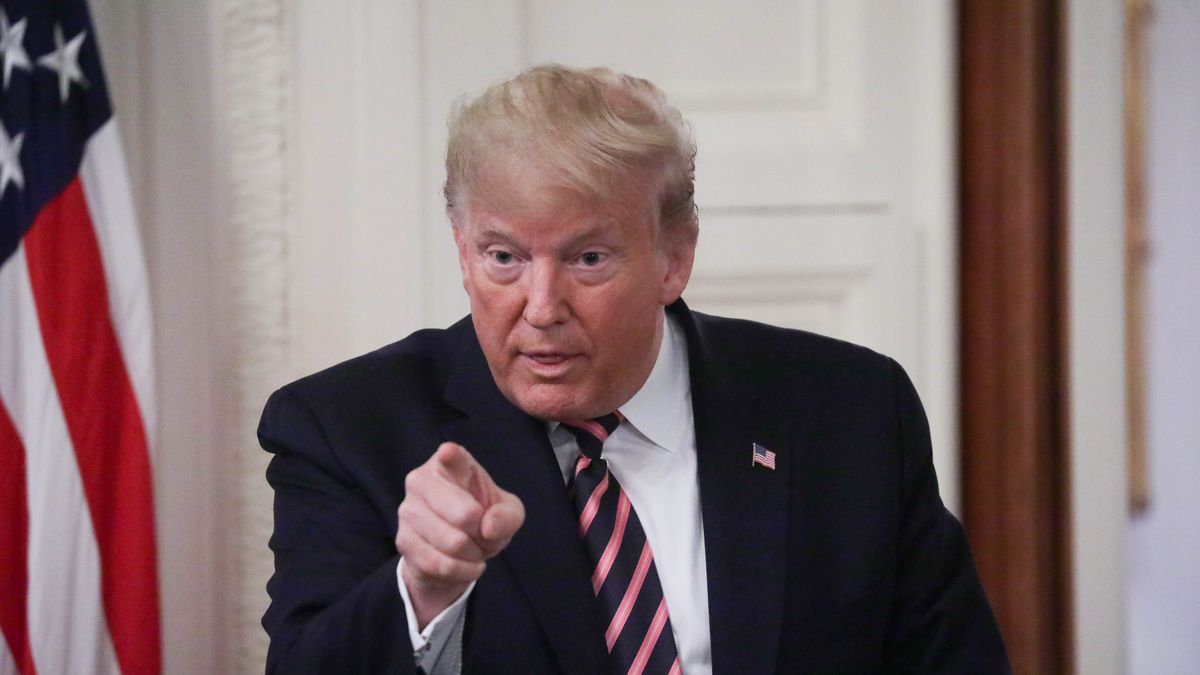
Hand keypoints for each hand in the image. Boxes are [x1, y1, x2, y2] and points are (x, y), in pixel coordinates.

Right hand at [395, 442, 524, 628]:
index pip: (451, 456)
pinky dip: (463, 571)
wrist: (456, 551)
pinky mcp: (403, 540)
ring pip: (453, 543)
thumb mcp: (507, 512)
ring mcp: (407, 510)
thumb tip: (487, 528)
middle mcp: (421, 480)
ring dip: (474, 555)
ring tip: (475, 550)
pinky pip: (441, 565)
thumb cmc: (482, 517)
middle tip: (484, 535)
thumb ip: (507, 515)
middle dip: (484, 534)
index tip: (448, 453)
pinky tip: (467, 565)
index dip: (450, 455)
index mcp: (450, 464)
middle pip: (465, 515)